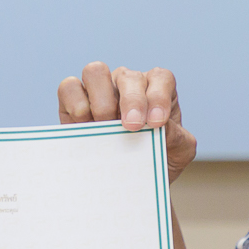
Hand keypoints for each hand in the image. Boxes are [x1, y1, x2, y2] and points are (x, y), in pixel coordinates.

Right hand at [57, 63, 197, 179]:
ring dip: (101, 99)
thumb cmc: (158, 156)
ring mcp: (100, 87)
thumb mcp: (179, 152)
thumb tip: (161, 127)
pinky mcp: (74, 98)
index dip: (159, 96)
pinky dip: (75, 103)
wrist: (131, 177)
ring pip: (95, 71)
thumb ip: (177, 138)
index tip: (157, 122)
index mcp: (157, 88)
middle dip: (132, 101)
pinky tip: (85, 126)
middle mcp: (128, 82)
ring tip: (105, 125)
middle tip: (132, 126)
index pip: (160, 79)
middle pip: (128, 76)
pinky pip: (69, 87)